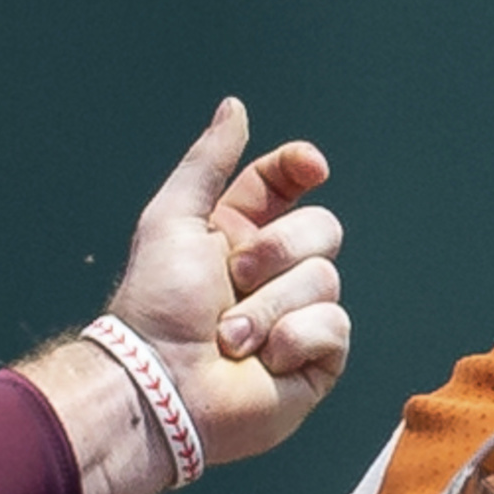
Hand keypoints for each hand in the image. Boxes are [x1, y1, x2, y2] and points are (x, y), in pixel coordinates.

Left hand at [106, 103, 347, 465]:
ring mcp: (297, 318)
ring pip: (326, 279)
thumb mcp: (174, 217)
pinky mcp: (315, 362)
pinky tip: (262, 362)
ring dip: (270, 307)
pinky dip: (295, 339)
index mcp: (238, 234)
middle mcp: (271, 274)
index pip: (288, 183)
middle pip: (322, 227)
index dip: (302, 169)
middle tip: (232, 282)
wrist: (161, 386)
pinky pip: (336, 326)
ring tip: (228, 340)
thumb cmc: (156, 307)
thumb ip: (209, 162)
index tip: (309, 169)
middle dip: (277, 251)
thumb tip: (235, 108)